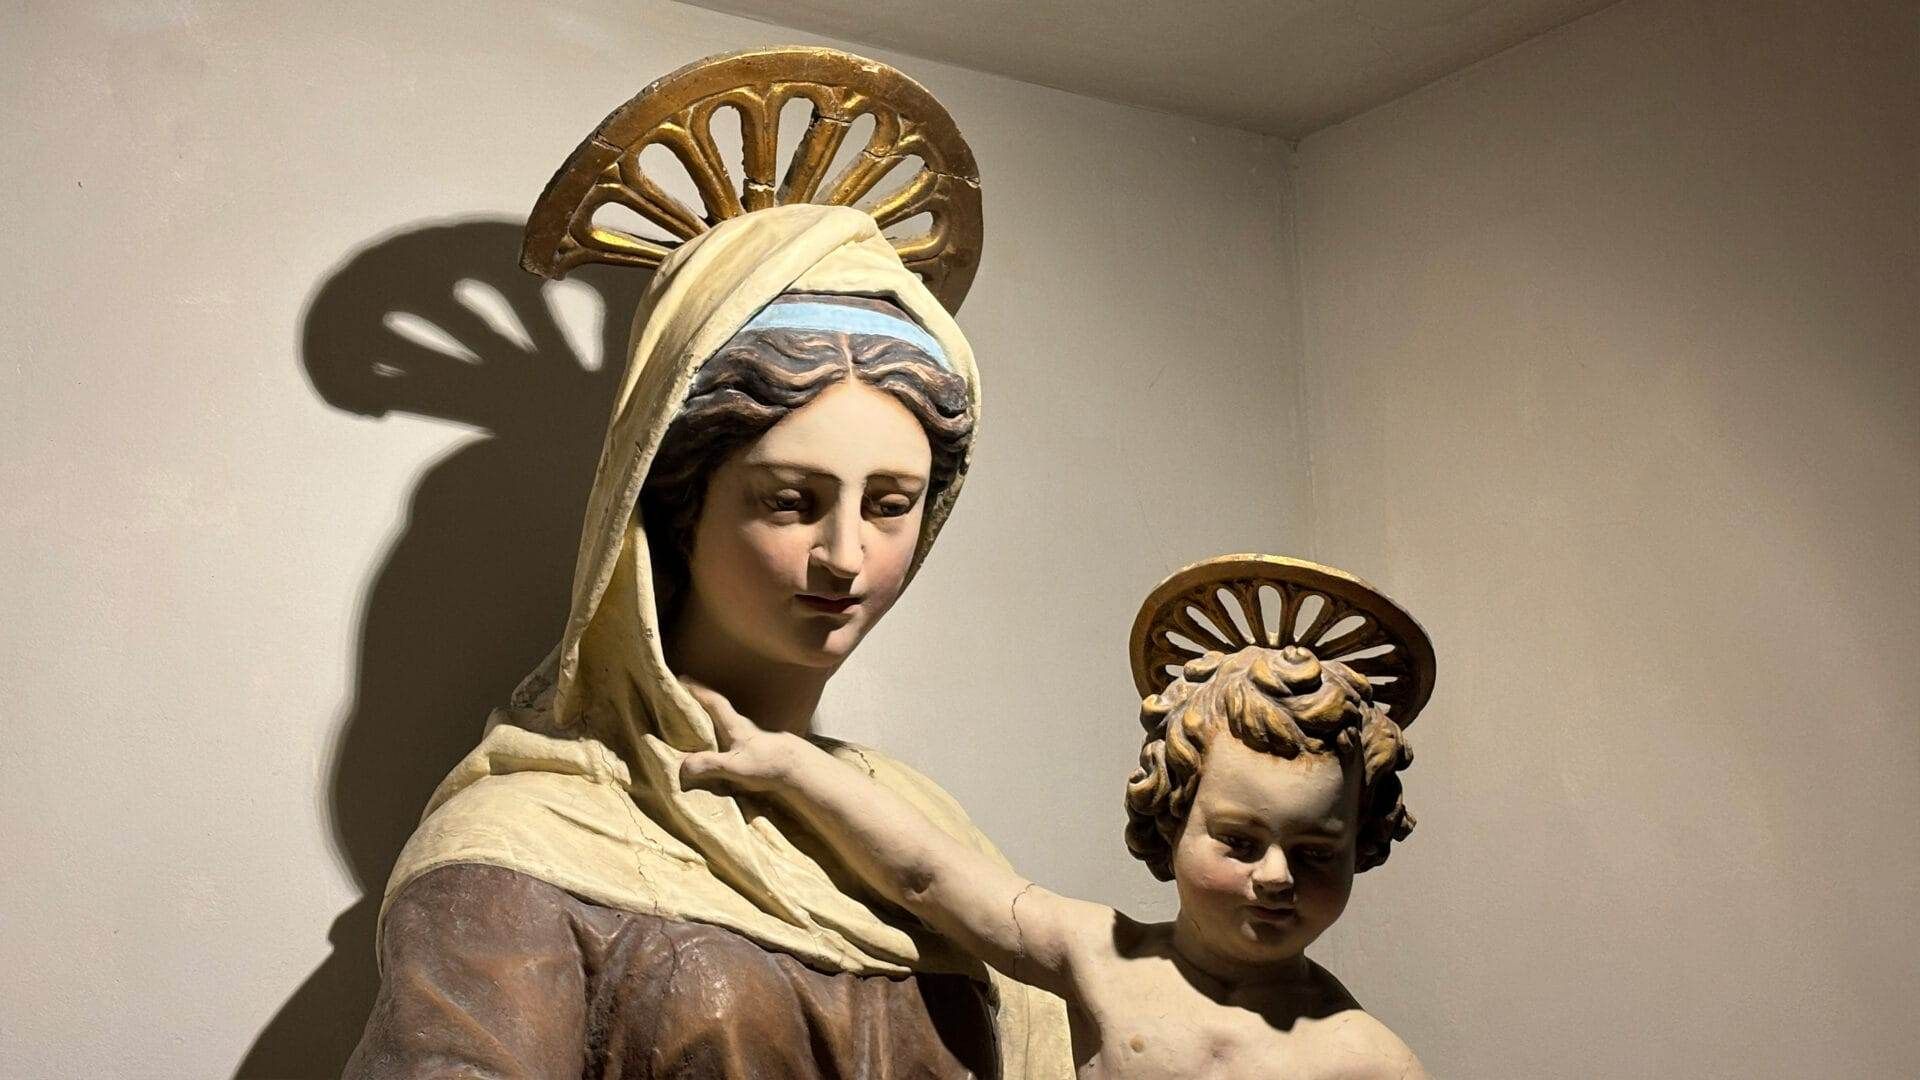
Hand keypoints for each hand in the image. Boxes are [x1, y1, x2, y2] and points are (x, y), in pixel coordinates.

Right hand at [678, 679, 800, 792]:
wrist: (801, 768)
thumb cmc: (769, 764)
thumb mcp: (736, 767)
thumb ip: (710, 764)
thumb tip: (682, 766)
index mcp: (735, 725)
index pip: (714, 701)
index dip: (697, 689)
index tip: (682, 678)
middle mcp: (742, 725)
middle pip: (718, 708)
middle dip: (701, 700)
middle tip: (683, 696)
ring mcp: (752, 735)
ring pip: (726, 721)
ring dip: (711, 717)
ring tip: (694, 720)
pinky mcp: (758, 747)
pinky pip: (732, 734)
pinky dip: (721, 732)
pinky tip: (717, 742)